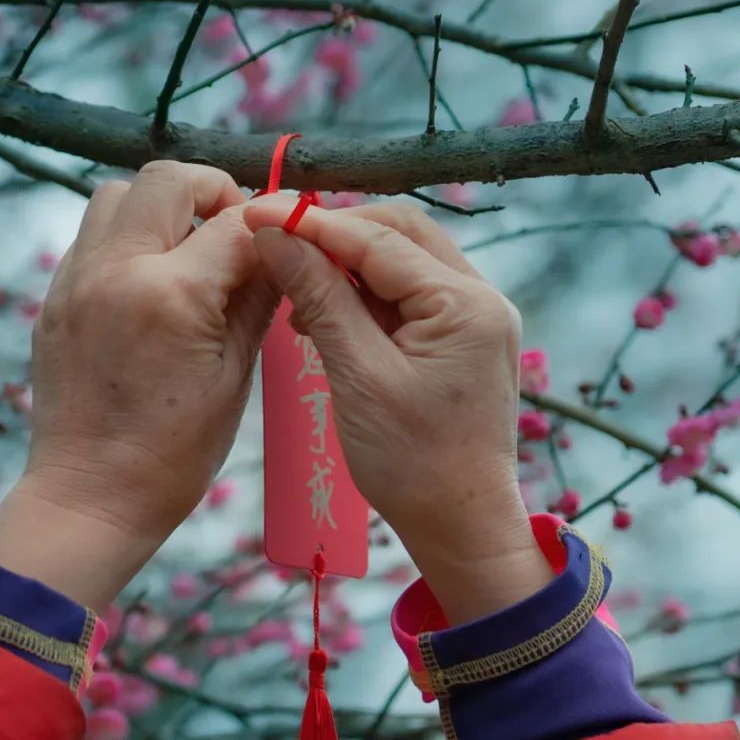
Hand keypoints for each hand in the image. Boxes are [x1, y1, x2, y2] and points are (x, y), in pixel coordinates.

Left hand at [0, 161, 275, 611]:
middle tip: (232, 230)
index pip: (235, 223)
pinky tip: (150, 280)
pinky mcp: (53, 297)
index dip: (272, 222)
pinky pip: (91, 235)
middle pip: (167, 179)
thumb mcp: (235, 375)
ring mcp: (75, 280)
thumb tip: (280, 248)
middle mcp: (115, 270)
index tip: (287, 234)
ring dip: (159, 206)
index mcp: (171, 294)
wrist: (89, 497)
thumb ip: (257, 297)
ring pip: (116, 194)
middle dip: (211, 191)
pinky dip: (126, 237)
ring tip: (186, 249)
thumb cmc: (174, 454)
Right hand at [244, 199, 551, 623]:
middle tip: (278, 248)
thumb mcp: (357, 376)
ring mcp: (477, 317)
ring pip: (404, 260)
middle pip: (400, 233)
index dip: (313, 223)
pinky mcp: (464, 338)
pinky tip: (327, 317)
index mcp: (465, 305)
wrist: (462, 527)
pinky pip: (410, 293)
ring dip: (349, 265)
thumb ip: (319, 297)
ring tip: (299, 295)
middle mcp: (482, 298)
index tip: (257, 212)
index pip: (379, 239)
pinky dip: (367, 295)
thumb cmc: (412, 463)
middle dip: (337, 235)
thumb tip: (275, 235)